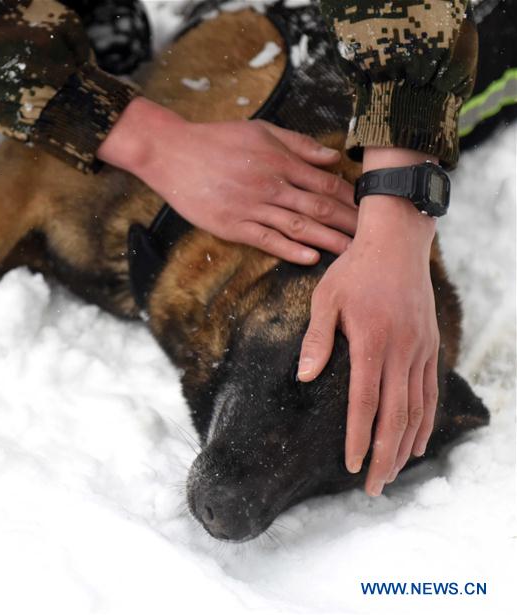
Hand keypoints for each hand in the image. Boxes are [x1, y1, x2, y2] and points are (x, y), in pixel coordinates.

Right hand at [97, 98, 356, 263]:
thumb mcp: (261, 130)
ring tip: (351, 253)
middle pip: (319, 207)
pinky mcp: (231, 225)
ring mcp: (251, 207)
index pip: (326, 183)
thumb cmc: (216, 139)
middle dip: (348, 223)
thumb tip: (332, 157)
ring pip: (298, 226)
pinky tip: (310, 258)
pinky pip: (266, 240)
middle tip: (373, 238)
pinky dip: (290, 249)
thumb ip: (298, 144)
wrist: (173, 153)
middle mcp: (270, 185)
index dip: (350, 198)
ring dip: (327, 240)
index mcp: (280, 161)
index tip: (370, 209)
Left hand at [297, 147, 440, 495]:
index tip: (350, 466)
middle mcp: (402, 352)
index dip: (358, 438)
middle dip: (383, 456)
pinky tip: (418, 442)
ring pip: (418, 409)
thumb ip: (316, 340)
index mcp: (372, 342)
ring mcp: (421, 350)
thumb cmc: (353, 270)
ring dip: (407, 446)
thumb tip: (304, 377)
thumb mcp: (325, 299)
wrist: (397, 242)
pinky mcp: (430, 346)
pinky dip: (426, 421)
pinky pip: (430, 392)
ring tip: (393, 475)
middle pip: (395, 417)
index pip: (365, 402)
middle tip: (372, 489)